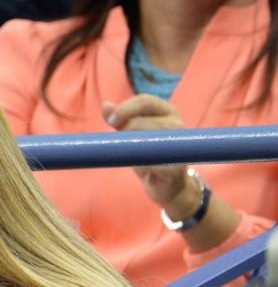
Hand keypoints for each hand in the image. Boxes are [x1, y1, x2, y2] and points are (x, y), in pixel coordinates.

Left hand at [102, 96, 199, 218]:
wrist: (168, 186)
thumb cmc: (149, 156)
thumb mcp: (133, 136)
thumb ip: (121, 121)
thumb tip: (105, 105)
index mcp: (168, 112)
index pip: (145, 100)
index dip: (124, 109)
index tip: (111, 121)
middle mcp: (177, 124)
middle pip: (142, 121)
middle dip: (124, 131)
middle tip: (119, 143)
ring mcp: (180, 145)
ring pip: (148, 139)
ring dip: (131, 147)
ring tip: (130, 155)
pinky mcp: (177, 167)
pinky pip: (152, 162)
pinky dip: (141, 165)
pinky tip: (140, 168)